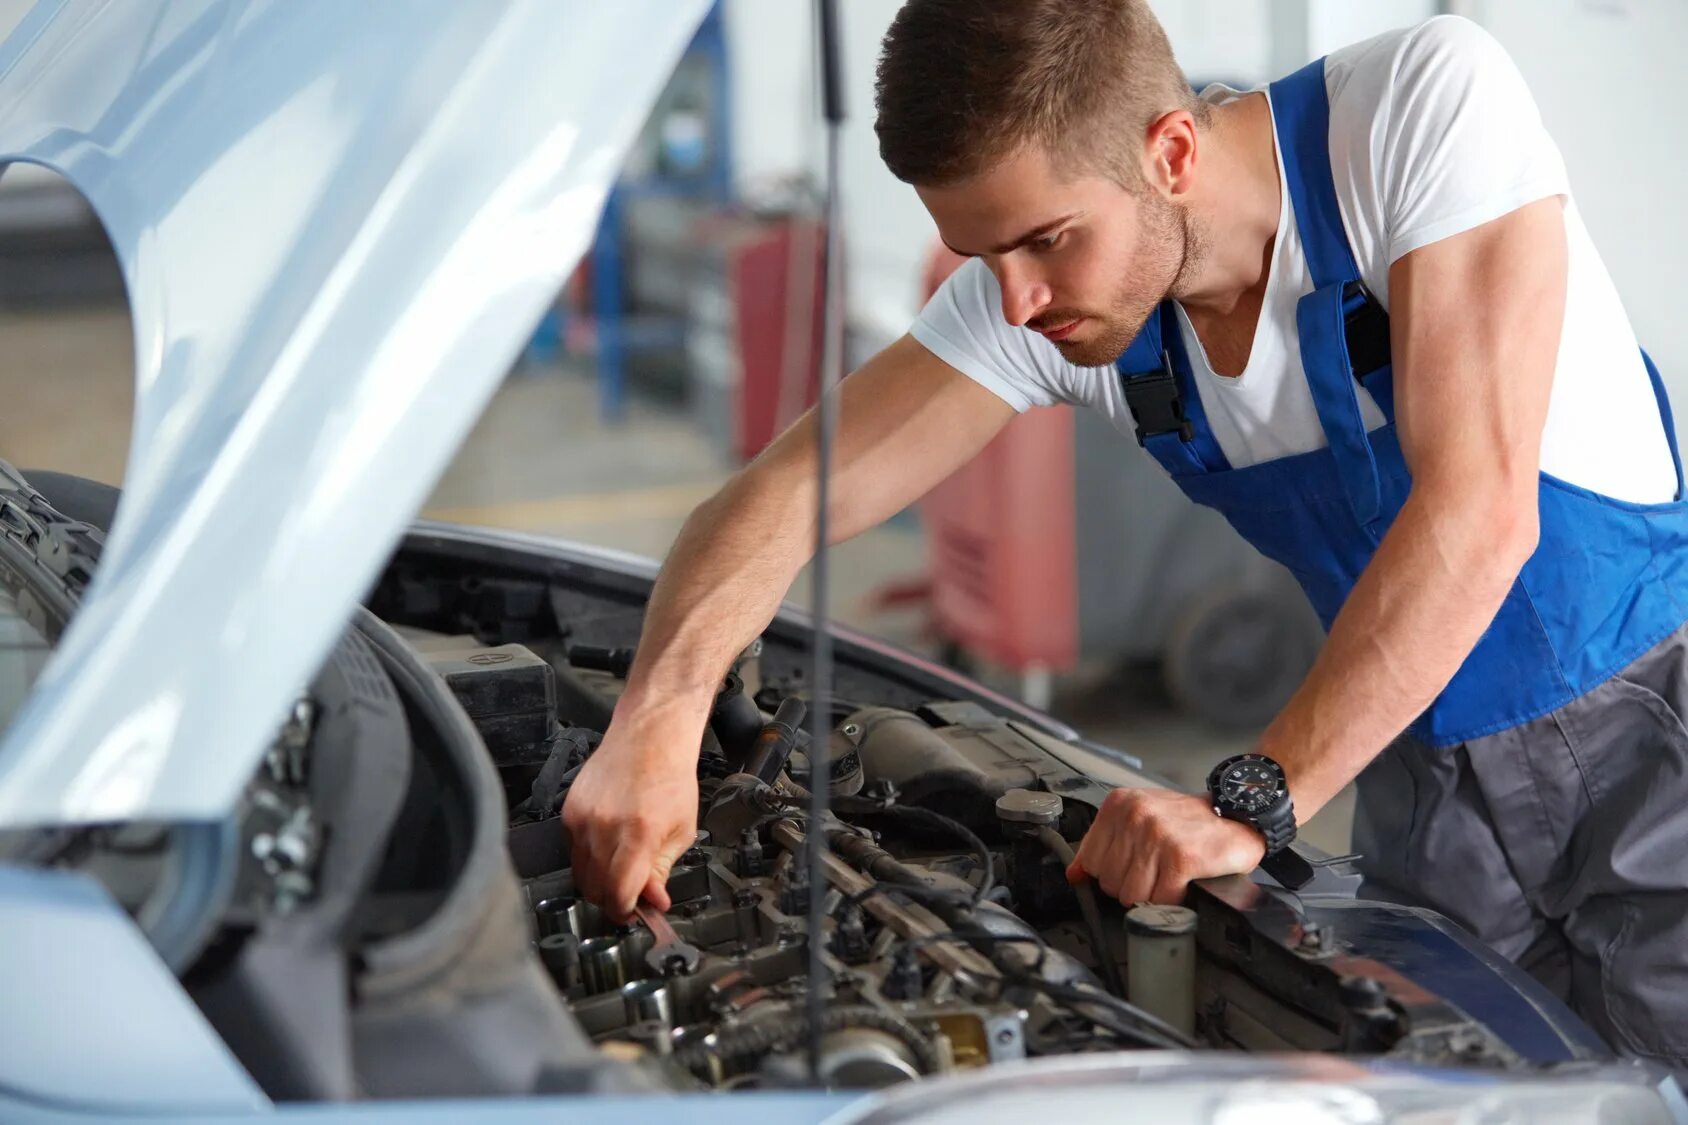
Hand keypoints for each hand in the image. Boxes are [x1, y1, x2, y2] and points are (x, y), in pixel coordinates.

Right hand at [561, 716, 698, 921]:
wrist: (649, 737)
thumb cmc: (669, 776)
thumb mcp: (681, 830)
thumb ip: (662, 870)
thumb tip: (653, 902)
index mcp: (637, 833)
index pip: (618, 893)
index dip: (626, 912)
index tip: (634, 913)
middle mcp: (604, 827)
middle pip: (595, 889)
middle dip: (613, 899)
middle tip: (632, 894)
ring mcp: (581, 819)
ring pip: (580, 874)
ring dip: (599, 882)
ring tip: (621, 869)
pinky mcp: (568, 812)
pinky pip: (572, 852)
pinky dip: (588, 859)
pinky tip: (608, 846)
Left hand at [1066, 787, 1265, 904]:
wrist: (1240, 814)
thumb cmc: (1191, 820)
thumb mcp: (1140, 817)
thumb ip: (1105, 842)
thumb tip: (1075, 873)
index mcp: (1119, 804)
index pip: (1089, 861)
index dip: (1109, 875)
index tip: (1129, 870)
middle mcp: (1135, 816)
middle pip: (1109, 882)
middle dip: (1132, 886)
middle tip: (1156, 872)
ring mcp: (1157, 836)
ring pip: (1132, 895)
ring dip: (1153, 896)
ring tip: (1170, 877)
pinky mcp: (1181, 858)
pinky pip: (1161, 899)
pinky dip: (1174, 900)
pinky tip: (1184, 882)